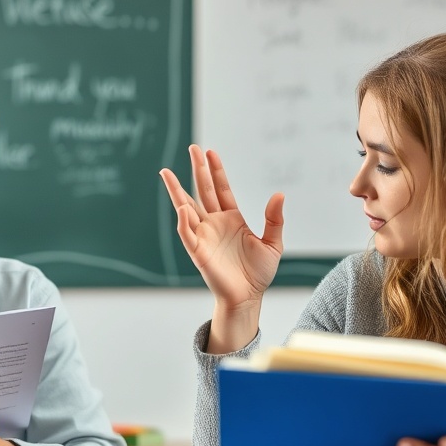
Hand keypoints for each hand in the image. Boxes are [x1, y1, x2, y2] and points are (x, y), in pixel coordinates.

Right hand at [160, 145, 283, 335]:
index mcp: (232, 218)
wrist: (248, 297)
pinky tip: (182, 206)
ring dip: (176, 190)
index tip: (210, 152)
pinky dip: (183, 220)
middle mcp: (215, 223)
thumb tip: (279, 194)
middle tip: (192, 147)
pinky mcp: (197, 251)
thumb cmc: (258, 273)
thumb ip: (274, 219)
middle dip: (197, 169)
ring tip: (166, 172)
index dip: (216, 170)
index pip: (221, 188)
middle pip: (202, 191)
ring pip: (187, 207)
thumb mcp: (273, 243)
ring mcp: (204, 235)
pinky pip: (187, 232)